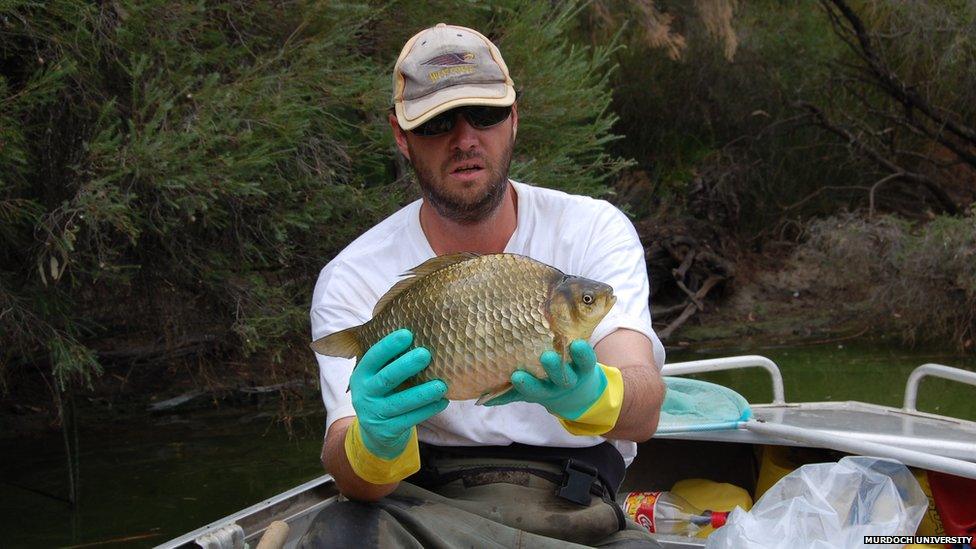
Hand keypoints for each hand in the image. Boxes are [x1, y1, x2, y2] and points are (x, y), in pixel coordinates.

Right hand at [350, 328, 447, 459]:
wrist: (375, 433)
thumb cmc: (384, 394)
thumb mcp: (377, 377)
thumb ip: (389, 360)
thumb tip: (419, 331)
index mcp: (361, 375)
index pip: (373, 358)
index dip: (388, 346)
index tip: (407, 334)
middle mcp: (364, 394)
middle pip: (386, 379)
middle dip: (406, 366)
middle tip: (425, 354)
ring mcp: (375, 414)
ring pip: (401, 403)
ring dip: (423, 393)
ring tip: (441, 385)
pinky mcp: (388, 430)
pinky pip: (411, 419)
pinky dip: (428, 410)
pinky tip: (442, 401)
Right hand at [485, 339, 605, 420]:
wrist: (579, 393)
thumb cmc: (544, 385)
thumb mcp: (527, 390)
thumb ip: (506, 393)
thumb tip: (478, 398)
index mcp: (542, 391)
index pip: (532, 389)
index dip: (526, 384)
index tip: (516, 376)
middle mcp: (558, 384)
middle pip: (554, 380)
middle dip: (548, 370)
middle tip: (543, 358)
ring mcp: (573, 375)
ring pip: (570, 371)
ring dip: (564, 362)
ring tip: (557, 351)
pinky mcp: (587, 365)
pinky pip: (587, 360)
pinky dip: (583, 353)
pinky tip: (577, 344)